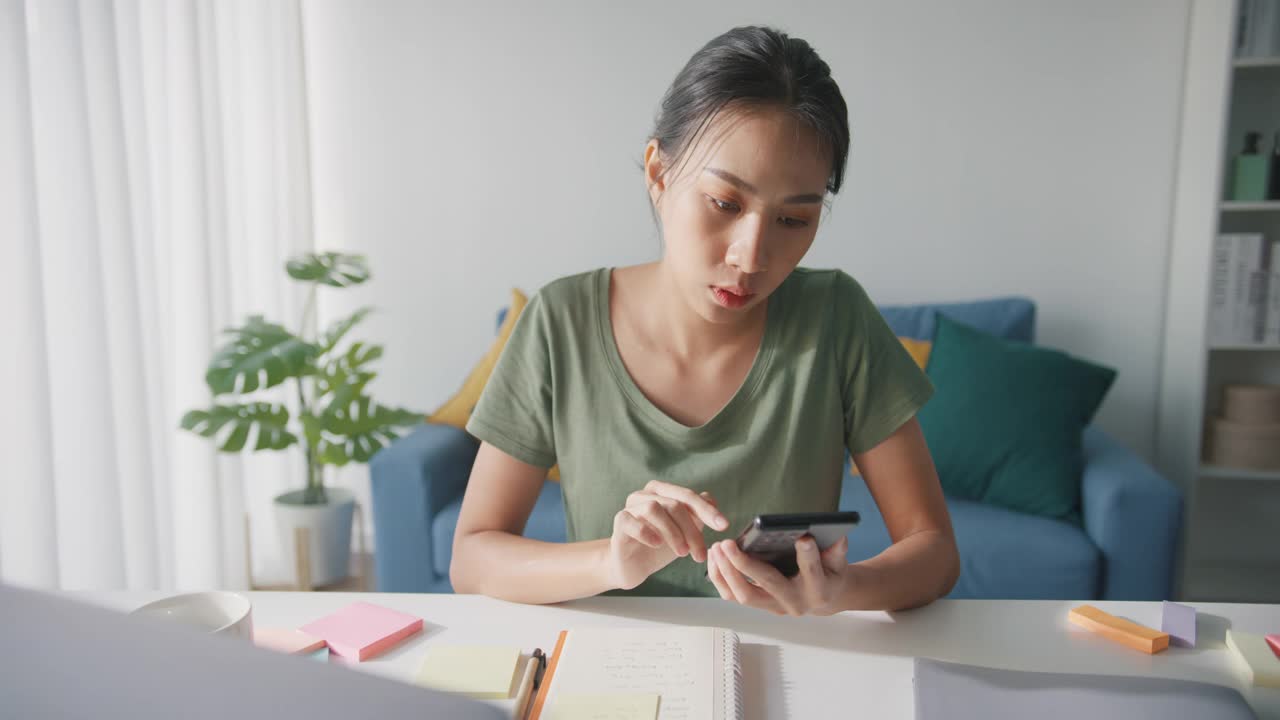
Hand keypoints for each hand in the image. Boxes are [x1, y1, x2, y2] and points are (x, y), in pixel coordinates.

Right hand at [605, 481, 728, 590]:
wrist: (632, 567)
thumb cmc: (659, 547)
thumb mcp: (683, 533)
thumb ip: (696, 515)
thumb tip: (711, 498)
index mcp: (662, 492)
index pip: (688, 496)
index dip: (707, 510)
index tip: (724, 526)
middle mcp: (645, 494)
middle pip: (674, 503)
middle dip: (692, 530)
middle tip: (701, 554)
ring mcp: (630, 506)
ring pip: (655, 509)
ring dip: (673, 533)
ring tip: (682, 553)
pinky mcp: (619, 522)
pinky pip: (632, 522)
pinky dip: (648, 533)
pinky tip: (658, 545)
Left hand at [707, 535, 849, 615]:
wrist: (824, 598)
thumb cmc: (830, 575)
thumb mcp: (839, 562)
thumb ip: (837, 550)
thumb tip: (837, 535)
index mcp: (818, 590)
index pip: (812, 572)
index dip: (808, 557)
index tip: (803, 538)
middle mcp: (794, 602)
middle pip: (767, 585)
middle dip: (745, 564)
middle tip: (728, 544)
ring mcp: (774, 606)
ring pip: (744, 595)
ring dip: (727, 572)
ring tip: (718, 548)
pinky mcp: (759, 605)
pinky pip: (733, 596)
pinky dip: (721, 578)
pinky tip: (716, 558)